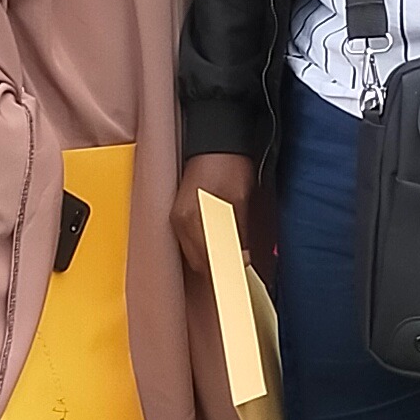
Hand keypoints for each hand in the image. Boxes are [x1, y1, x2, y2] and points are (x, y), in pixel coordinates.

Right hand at [173, 150, 270, 282]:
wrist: (216, 140)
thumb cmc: (229, 163)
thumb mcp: (239, 199)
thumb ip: (237, 233)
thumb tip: (242, 260)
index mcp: (191, 218)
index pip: (207, 261)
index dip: (227, 273)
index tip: (243, 279)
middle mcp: (178, 222)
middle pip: (198, 263)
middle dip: (220, 271)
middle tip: (243, 274)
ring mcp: (176, 219)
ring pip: (194, 255)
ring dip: (213, 262)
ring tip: (235, 263)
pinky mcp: (179, 215)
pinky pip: (190, 244)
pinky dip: (206, 250)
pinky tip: (221, 249)